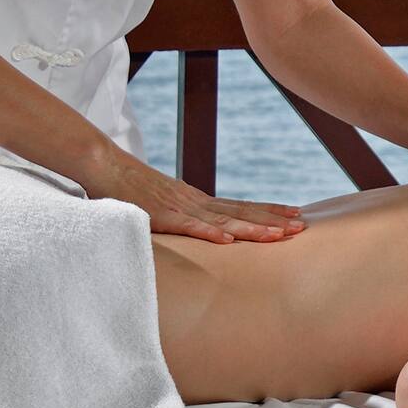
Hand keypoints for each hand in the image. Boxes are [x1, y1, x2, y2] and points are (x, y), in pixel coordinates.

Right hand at [77, 147, 303, 244]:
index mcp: (198, 199)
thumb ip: (184, 214)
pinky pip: (188, 227)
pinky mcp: (161, 216)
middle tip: (302, 227)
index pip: (241, 206)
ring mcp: (180, 208)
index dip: (269, 211)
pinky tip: (228, 241)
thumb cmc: (131, 187)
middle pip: (241, 212)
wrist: (104, 165)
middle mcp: (196, 201)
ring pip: (223, 221)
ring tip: (278, 236)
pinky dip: (209, 233)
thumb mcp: (165, 202)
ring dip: (252, 229)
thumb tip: (204, 227)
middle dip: (273, 220)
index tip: (296, 215)